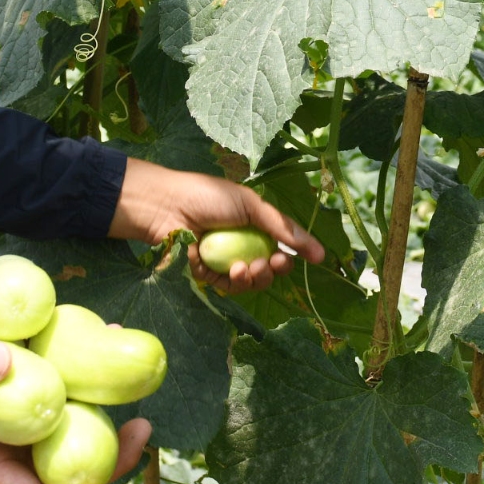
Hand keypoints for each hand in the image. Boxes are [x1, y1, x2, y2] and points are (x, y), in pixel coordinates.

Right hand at [0, 339, 149, 483]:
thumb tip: (6, 363)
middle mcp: (5, 448)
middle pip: (67, 463)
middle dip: (111, 454)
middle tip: (143, 424)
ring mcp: (9, 420)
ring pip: (64, 422)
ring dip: (98, 401)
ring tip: (129, 368)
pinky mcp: (7, 389)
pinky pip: (49, 386)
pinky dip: (71, 367)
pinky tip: (89, 333)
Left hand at [109, 157, 322, 291]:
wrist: (166, 206)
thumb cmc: (207, 197)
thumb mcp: (250, 205)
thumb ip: (282, 227)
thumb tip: (318, 252)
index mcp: (253, 225)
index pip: (280, 245)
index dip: (292, 255)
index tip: (302, 258)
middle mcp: (241, 244)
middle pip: (268, 269)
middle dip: (274, 270)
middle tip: (272, 263)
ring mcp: (223, 261)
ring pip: (250, 282)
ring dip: (255, 277)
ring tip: (247, 267)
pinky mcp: (205, 275)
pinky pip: (227, 286)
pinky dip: (234, 281)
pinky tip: (233, 271)